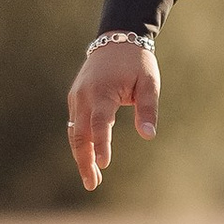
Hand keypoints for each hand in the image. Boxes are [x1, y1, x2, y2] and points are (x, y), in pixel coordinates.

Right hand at [67, 37, 158, 192]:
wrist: (117, 39)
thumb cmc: (137, 62)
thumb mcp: (149, 82)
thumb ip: (148, 108)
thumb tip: (149, 135)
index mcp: (102, 92)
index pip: (99, 124)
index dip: (101, 145)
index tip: (104, 164)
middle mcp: (84, 96)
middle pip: (79, 135)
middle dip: (85, 161)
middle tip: (92, 184)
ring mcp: (77, 97)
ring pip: (74, 132)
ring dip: (81, 156)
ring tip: (92, 179)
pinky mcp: (76, 98)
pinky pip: (75, 125)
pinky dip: (81, 142)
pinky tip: (90, 158)